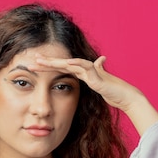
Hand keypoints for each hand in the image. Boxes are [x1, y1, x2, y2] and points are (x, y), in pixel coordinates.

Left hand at [32, 55, 157, 134]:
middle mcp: (85, 69)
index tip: (33, 66)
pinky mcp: (98, 77)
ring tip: (43, 61)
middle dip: (46, 62)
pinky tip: (67, 63)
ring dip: (56, 62)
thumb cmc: (112, 92)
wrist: (126, 96)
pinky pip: (86, 69)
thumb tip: (94, 67)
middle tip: (31, 60)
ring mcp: (91, 72)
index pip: (61, 68)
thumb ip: (92, 78)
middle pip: (62, 64)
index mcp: (82, 73)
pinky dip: (77, 65)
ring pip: (70, 64)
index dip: (48, 66)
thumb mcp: (97, 86)